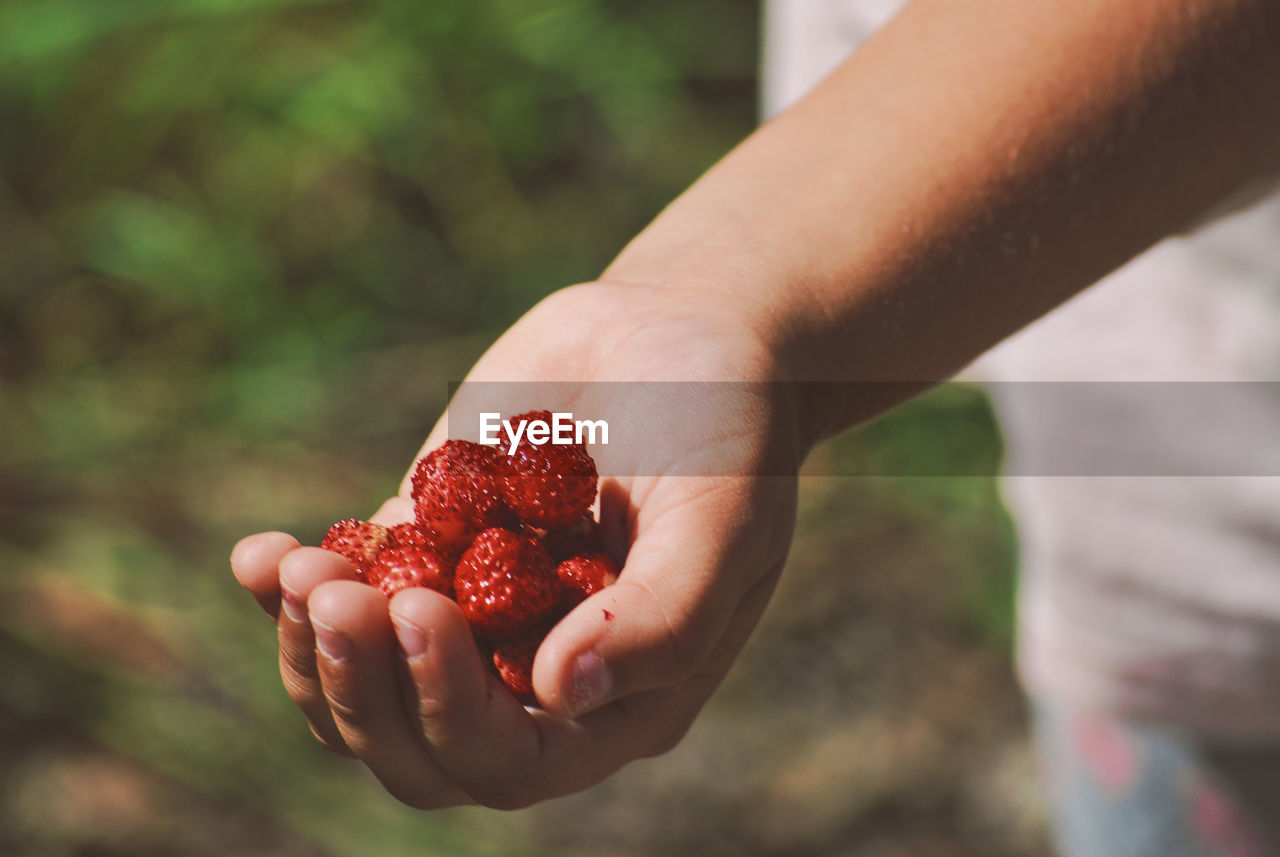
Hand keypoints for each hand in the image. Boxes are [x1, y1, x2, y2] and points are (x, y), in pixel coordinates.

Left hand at [230, 281, 805, 808]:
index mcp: (614, 697)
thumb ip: (663, 619)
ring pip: (363, 690)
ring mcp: (473, 616)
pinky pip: (344, 600)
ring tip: (294, 569)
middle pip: (416, 746)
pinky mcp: (426, 550)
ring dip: (312, 647)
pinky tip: (260, 555)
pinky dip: (288, 592)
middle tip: (336, 596)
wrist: (679, 334)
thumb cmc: (724, 429)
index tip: (421, 611)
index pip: (510, 760)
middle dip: (362, 687)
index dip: (449, 710)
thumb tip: (557, 695)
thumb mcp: (722, 520)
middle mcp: (534, 675)